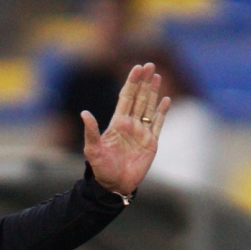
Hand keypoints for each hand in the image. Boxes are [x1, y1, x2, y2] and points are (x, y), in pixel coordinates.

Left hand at [82, 63, 169, 197]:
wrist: (115, 185)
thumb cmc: (101, 169)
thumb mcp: (93, 149)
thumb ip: (91, 131)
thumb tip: (84, 113)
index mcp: (117, 123)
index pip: (126, 97)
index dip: (131, 82)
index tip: (136, 68)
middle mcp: (130, 124)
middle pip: (139, 97)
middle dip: (144, 81)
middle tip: (150, 64)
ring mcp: (142, 132)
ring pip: (149, 107)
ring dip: (153, 91)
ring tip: (157, 76)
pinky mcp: (151, 142)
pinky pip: (158, 123)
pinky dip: (162, 112)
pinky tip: (166, 100)